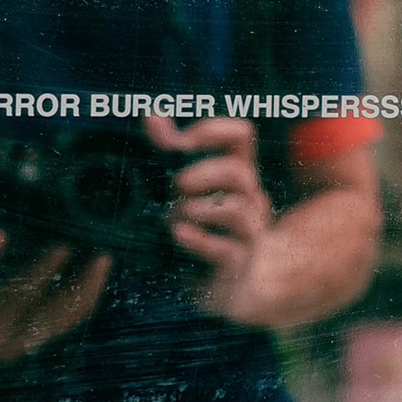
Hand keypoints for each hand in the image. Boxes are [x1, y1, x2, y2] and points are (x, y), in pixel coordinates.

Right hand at [0, 231, 109, 360]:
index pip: (20, 296)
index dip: (43, 271)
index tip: (64, 246)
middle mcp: (4, 343)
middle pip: (54, 317)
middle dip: (82, 287)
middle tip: (104, 256)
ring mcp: (18, 346)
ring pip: (63, 321)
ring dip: (86, 292)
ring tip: (102, 261)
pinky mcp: (27, 342)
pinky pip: (60, 322)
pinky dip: (76, 299)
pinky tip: (88, 275)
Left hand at [147, 116, 292, 324]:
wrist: (229, 287)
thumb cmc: (203, 228)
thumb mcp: (189, 188)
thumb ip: (171, 151)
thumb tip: (152, 115)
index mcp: (237, 173)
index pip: (241, 135)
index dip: (212, 130)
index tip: (181, 141)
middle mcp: (249, 198)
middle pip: (238, 171)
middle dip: (202, 174)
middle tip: (175, 185)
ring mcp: (248, 233)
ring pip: (235, 209)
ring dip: (195, 210)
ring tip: (170, 219)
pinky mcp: (236, 264)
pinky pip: (223, 249)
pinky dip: (197, 239)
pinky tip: (176, 235)